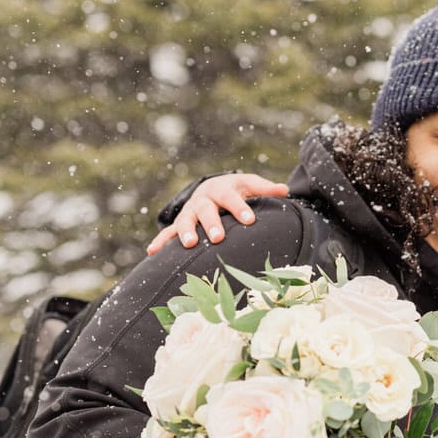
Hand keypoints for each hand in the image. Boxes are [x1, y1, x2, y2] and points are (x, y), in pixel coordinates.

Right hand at [147, 173, 290, 253]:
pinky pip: (168, 232)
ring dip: (185, 232)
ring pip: (185, 221)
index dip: (240, 209)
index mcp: (221, 189)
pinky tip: (152, 252)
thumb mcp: (249, 185)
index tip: (250, 220)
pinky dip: (160, 241)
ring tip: (189, 244)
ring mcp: (190, 212)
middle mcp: (203, 200)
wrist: (211, 188)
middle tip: (218, 238)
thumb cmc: (235, 190)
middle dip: (211, 223)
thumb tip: (285, 190)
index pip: (232, 198)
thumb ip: (265, 188)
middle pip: (206, 210)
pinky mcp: (180, 224)